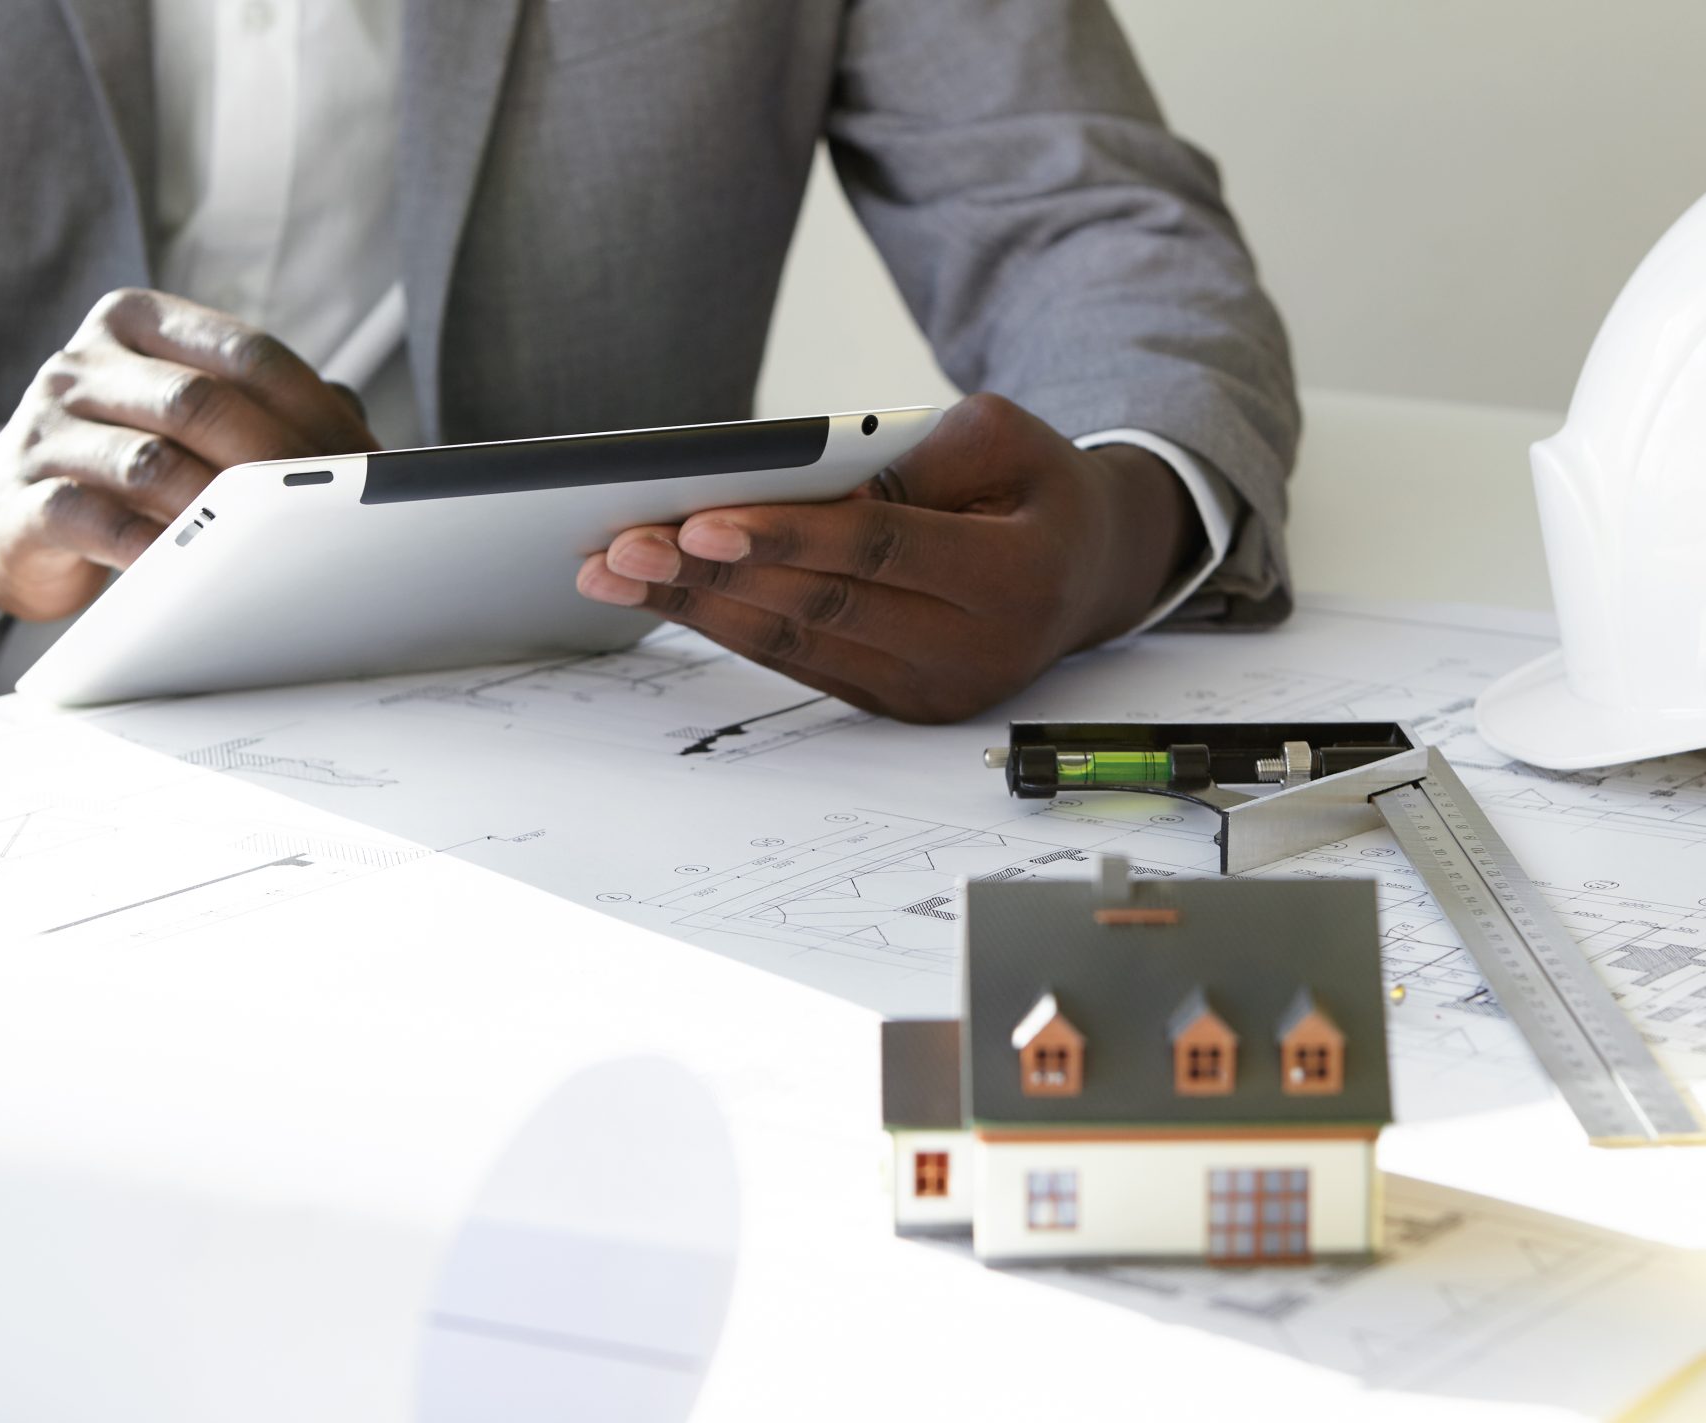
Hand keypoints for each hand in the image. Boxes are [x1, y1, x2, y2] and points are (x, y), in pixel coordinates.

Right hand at [0, 289, 378, 626]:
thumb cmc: (120, 463)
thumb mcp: (186, 420)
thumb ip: (265, 414)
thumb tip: (374, 452)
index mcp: (137, 324)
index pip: (248, 353)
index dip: (321, 410)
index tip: (377, 466)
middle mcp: (84, 365)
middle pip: (204, 403)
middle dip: (282, 461)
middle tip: (338, 513)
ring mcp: (45, 430)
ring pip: (152, 462)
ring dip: (226, 509)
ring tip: (282, 545)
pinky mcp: (22, 504)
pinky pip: (96, 524)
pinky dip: (157, 549)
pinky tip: (202, 572)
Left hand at [576, 393, 1201, 721]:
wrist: (1090, 572)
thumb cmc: (1038, 488)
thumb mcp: (1004, 436)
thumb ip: (915, 456)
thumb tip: (805, 482)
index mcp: (1013, 576)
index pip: (880, 551)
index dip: (786, 536)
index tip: (699, 520)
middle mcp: (974, 648)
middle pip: (821, 607)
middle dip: (710, 576)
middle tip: (623, 545)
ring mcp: (934, 689)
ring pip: (797, 644)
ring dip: (697, 608)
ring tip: (614, 569)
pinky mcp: (900, 703)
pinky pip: (800, 663)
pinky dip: (727, 627)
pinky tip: (667, 595)